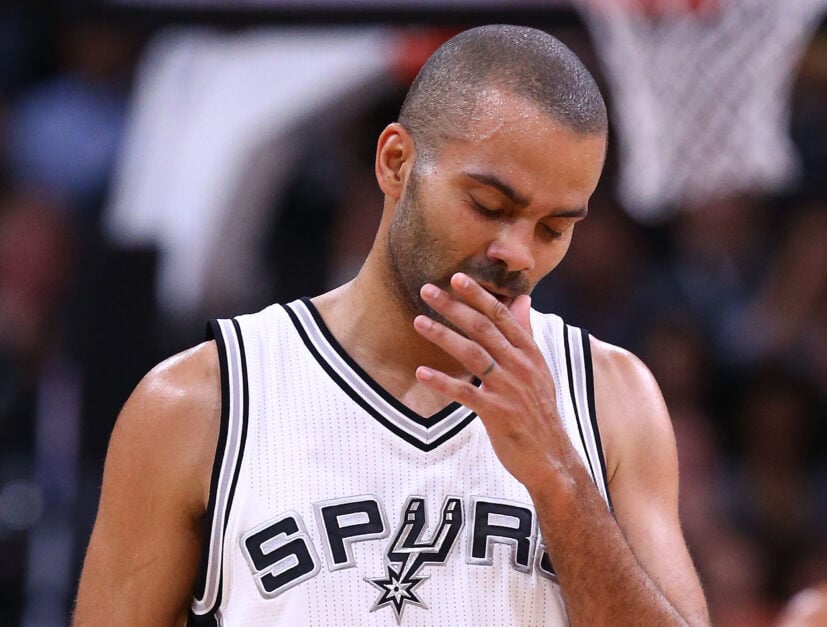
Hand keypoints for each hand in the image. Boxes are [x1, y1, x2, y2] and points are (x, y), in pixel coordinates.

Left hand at [413, 272, 582, 491]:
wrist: (552, 458)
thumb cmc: (539, 411)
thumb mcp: (538, 369)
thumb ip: (525, 333)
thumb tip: (523, 299)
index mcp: (529, 353)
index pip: (501, 315)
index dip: (477, 295)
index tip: (455, 278)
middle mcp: (520, 366)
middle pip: (482, 328)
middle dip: (453, 307)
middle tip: (427, 290)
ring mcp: (509, 389)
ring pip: (472, 354)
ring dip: (442, 336)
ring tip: (418, 322)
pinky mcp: (497, 413)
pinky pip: (465, 393)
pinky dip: (442, 382)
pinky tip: (421, 372)